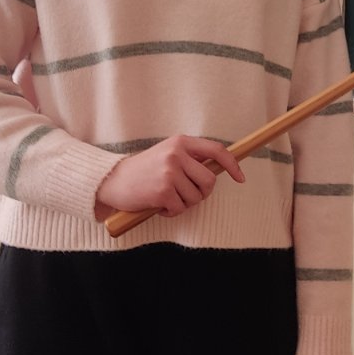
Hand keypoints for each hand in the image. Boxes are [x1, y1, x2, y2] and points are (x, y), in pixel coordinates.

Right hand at [94, 136, 244, 217]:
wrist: (112, 181)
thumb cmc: (144, 171)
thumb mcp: (168, 155)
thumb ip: (191, 159)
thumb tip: (221, 169)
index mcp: (180, 142)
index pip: (216, 150)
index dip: (232, 164)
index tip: (240, 178)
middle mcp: (176, 154)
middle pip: (210, 180)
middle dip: (201, 193)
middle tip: (186, 195)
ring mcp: (169, 171)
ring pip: (196, 197)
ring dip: (184, 204)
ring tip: (167, 198)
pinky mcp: (162, 190)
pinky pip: (180, 208)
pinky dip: (171, 212)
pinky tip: (158, 206)